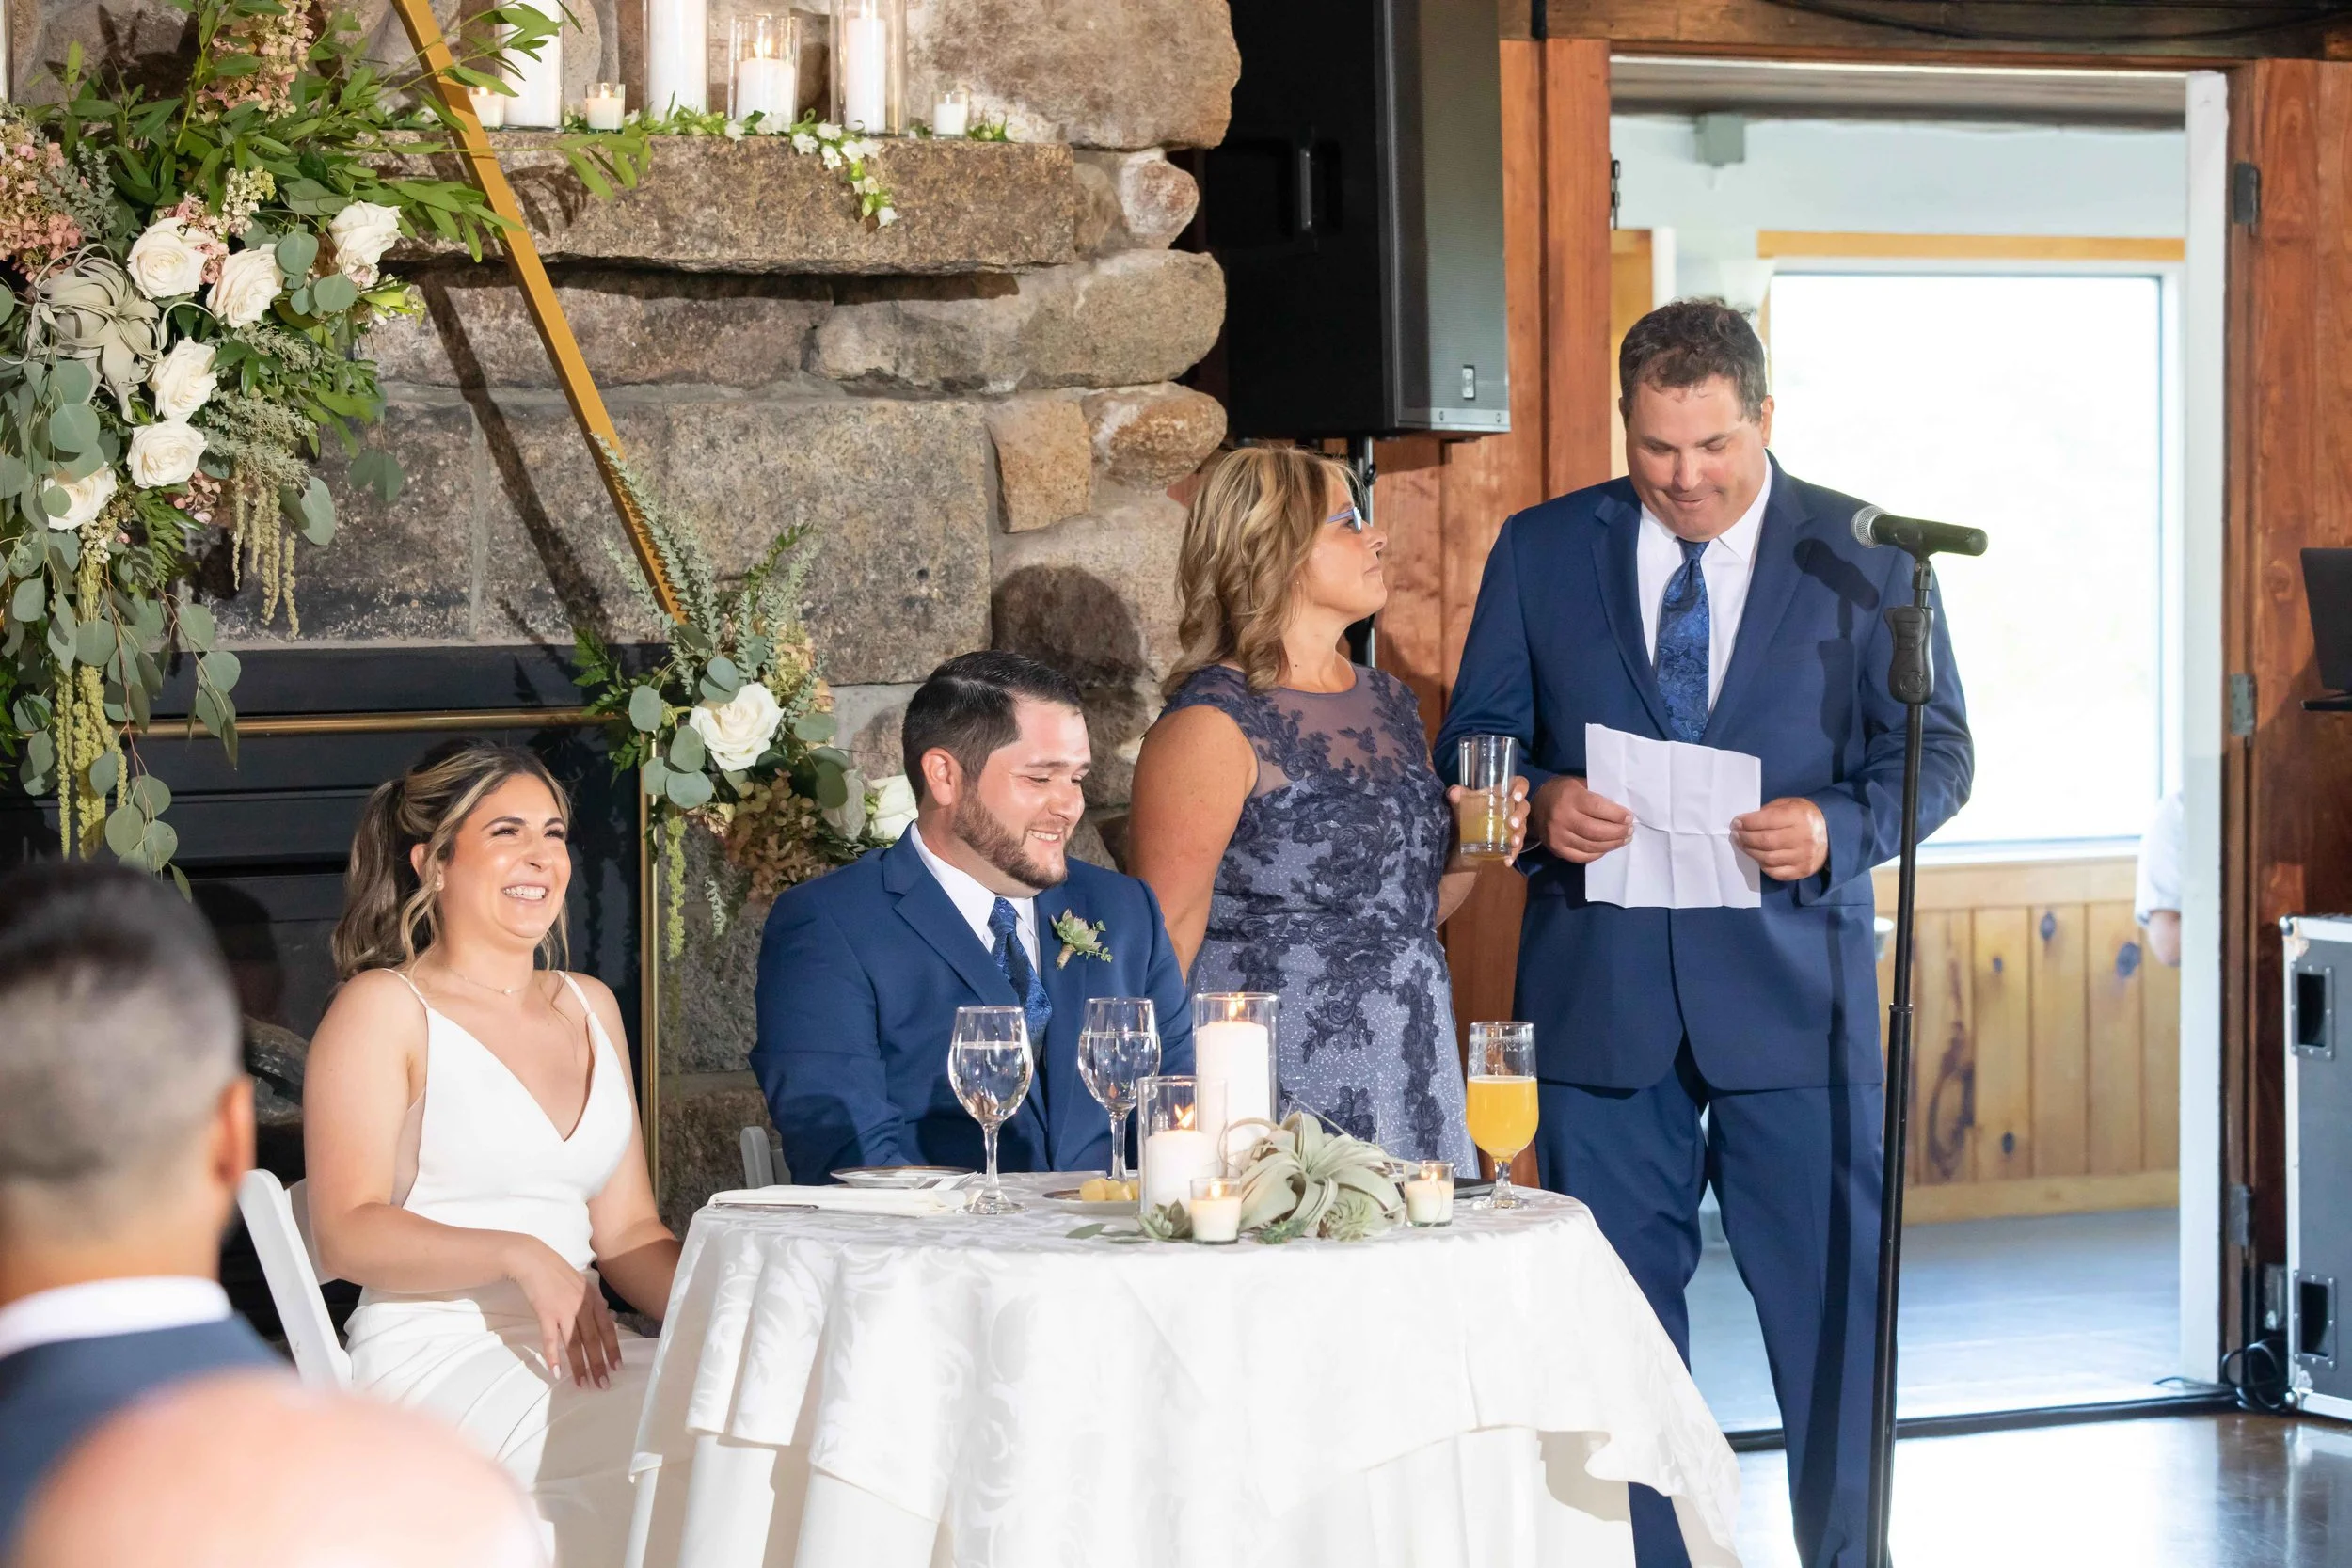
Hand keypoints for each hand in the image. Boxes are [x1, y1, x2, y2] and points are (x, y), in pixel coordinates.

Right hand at [502, 1236, 612, 1387]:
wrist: (533, 1260)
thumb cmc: (556, 1273)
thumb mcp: (582, 1284)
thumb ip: (592, 1303)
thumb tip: (604, 1320)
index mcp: (593, 1298)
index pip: (608, 1328)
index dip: (613, 1349)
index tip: (617, 1367)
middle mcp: (582, 1305)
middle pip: (593, 1340)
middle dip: (598, 1364)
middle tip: (602, 1384)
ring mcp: (564, 1309)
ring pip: (574, 1343)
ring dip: (578, 1366)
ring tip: (582, 1384)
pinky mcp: (546, 1312)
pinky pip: (550, 1339)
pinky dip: (553, 1356)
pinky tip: (555, 1372)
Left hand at [1446, 776, 1531, 864]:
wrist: (1463, 835)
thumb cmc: (1468, 811)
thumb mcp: (1462, 804)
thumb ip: (1457, 796)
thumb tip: (1454, 792)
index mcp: (1503, 793)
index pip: (1519, 784)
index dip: (1521, 788)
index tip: (1516, 796)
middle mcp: (1512, 807)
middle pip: (1524, 807)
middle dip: (1520, 815)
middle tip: (1511, 824)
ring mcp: (1514, 825)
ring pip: (1523, 827)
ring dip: (1520, 836)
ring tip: (1512, 843)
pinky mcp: (1511, 840)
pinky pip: (1517, 846)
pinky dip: (1513, 853)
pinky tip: (1507, 860)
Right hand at [1529, 775, 1633, 863]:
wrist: (1536, 806)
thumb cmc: (1563, 792)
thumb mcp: (1579, 784)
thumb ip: (1598, 794)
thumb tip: (1622, 811)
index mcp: (1570, 797)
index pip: (1599, 808)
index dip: (1617, 815)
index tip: (1630, 818)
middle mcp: (1562, 818)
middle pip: (1596, 831)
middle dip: (1618, 832)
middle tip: (1630, 831)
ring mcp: (1557, 836)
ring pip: (1591, 845)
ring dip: (1612, 844)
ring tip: (1623, 839)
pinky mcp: (1556, 849)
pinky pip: (1582, 856)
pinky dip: (1598, 853)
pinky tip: (1606, 848)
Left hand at [1732, 797, 1828, 881]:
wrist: (1832, 833)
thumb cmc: (1805, 816)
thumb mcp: (1789, 805)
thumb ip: (1769, 812)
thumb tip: (1744, 822)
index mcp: (1798, 817)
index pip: (1766, 821)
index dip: (1747, 823)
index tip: (1736, 823)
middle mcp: (1802, 838)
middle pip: (1765, 841)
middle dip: (1745, 838)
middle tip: (1736, 835)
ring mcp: (1803, 857)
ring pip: (1768, 859)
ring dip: (1750, 852)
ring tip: (1742, 844)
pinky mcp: (1802, 871)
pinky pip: (1776, 872)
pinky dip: (1763, 866)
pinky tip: (1758, 857)